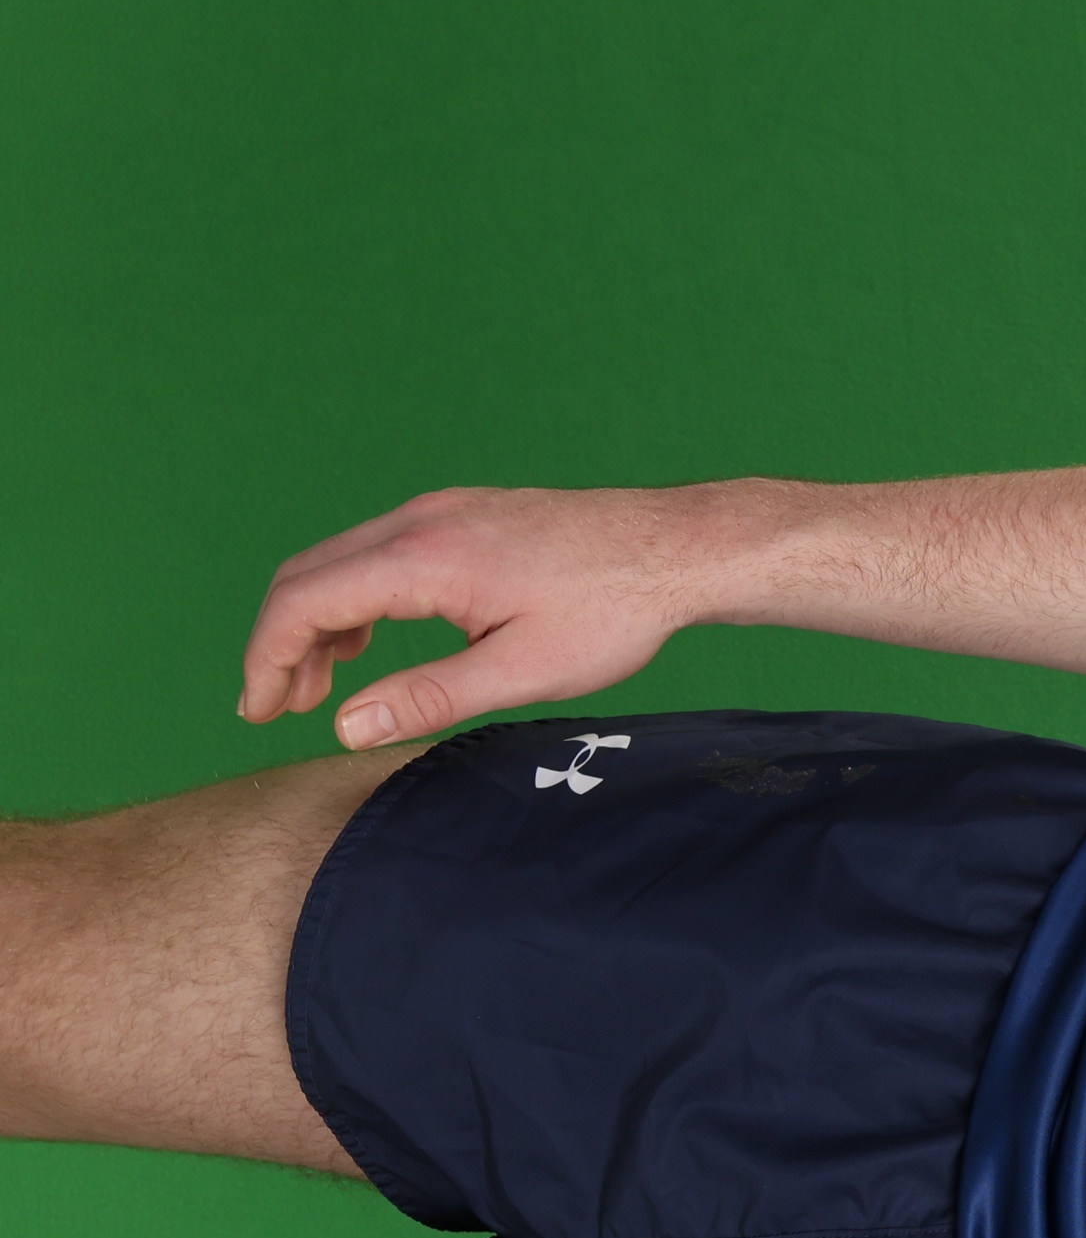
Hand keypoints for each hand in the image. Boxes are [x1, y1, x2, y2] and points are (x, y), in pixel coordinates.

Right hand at [240, 484, 726, 750]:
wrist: (676, 548)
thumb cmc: (613, 612)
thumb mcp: (523, 672)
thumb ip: (429, 698)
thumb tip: (345, 727)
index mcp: (423, 558)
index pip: (304, 601)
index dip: (268, 659)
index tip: (257, 711)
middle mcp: (418, 520)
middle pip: (308, 575)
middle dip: (280, 643)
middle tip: (276, 706)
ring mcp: (440, 511)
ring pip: (341, 561)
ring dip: (318, 622)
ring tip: (322, 689)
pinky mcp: (463, 515)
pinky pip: (379, 552)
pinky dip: (355, 599)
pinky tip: (370, 644)